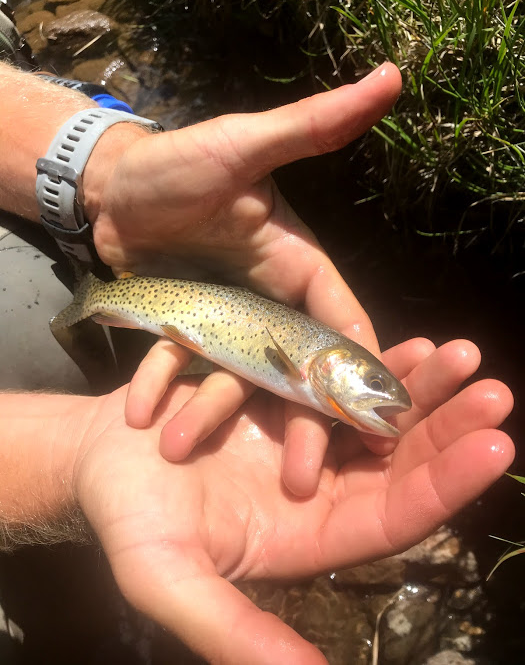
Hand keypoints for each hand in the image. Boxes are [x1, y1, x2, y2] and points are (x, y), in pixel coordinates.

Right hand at [74, 337, 513, 664]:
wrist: (100, 458)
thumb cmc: (129, 521)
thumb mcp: (167, 581)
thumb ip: (232, 631)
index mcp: (306, 536)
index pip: (392, 516)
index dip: (444, 484)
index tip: (496, 447)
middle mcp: (318, 487)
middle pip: (397, 460)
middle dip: (447, 426)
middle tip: (493, 391)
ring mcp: (302, 437)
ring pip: (373, 414)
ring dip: (418, 384)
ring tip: (459, 354)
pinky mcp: (282, 396)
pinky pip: (337, 380)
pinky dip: (368, 359)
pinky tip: (402, 341)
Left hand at [82, 63, 402, 486]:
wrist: (117, 186)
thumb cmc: (183, 164)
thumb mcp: (245, 145)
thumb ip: (310, 127)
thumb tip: (389, 77)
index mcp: (299, 268)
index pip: (343, 323)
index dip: (362, 370)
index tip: (379, 423)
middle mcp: (271, 304)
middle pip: (298, 371)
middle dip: (302, 423)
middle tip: (303, 480)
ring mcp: (228, 324)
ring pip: (234, 379)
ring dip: (212, 413)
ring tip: (182, 447)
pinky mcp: (188, 335)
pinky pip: (180, 369)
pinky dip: (161, 387)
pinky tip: (139, 412)